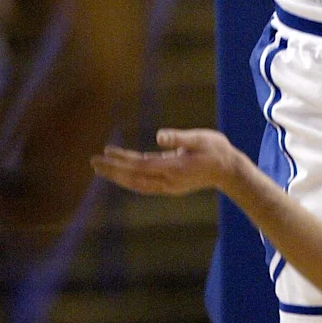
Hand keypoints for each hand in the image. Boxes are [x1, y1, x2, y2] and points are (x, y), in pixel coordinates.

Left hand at [91, 128, 235, 195]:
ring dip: (118, 177)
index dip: (121, 160)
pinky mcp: (169, 187)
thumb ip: (179, 138)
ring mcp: (168, 186)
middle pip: (134, 178)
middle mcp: (167, 181)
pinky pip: (144, 185)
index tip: (104, 153)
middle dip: (112, 171)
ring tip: (102, 169)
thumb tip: (159, 135)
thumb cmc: (216, 150)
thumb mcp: (201, 138)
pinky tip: (123, 175)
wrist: (228, 171)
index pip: (140, 166)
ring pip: (137, 184)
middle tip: (93, 162)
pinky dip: (130, 180)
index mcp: (173, 168)